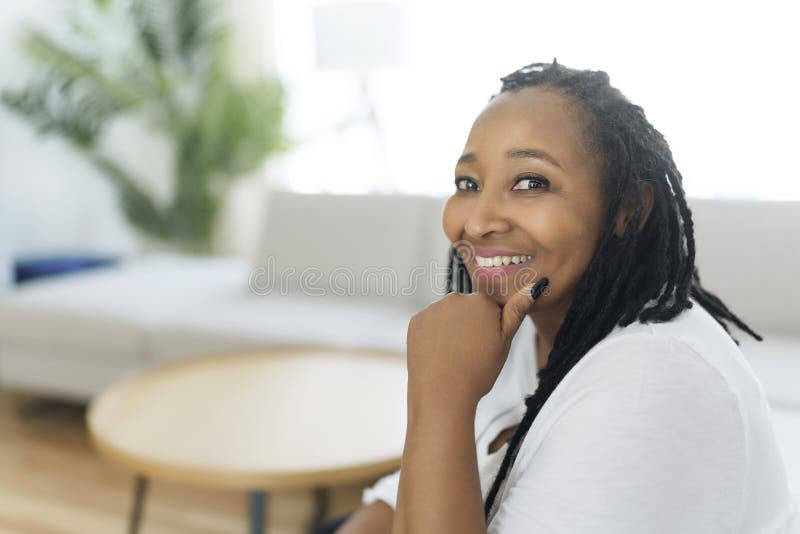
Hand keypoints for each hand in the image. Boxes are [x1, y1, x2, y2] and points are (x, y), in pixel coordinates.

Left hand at [406, 277, 547, 408]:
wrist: (443, 394)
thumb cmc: (478, 371)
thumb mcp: (504, 342)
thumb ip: (517, 311)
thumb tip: (534, 286)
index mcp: (481, 300)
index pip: (491, 305)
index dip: (491, 326)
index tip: (486, 344)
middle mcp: (455, 297)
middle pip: (468, 308)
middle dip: (471, 324)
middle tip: (471, 352)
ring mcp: (433, 309)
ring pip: (448, 315)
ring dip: (452, 328)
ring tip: (454, 355)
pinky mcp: (416, 320)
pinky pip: (430, 323)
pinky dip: (434, 335)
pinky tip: (439, 353)